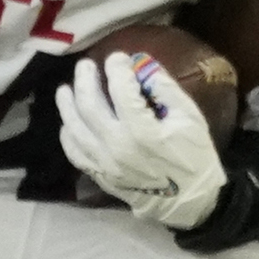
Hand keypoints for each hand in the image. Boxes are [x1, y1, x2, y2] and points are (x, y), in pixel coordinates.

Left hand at [55, 53, 225, 229]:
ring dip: (67, 105)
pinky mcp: (100, 175)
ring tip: (65, 88)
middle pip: (89, 105)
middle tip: (86, 65)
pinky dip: (67, 135)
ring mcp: (105, 163)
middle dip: (85, 79)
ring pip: (75, 128)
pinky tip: (68, 122)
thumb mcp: (190, 118)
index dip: (117, 68)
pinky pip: (75, 153)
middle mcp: (118, 147)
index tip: (118, 57)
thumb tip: (141, 64)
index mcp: (143, 131)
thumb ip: (165, 89)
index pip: (121, 90)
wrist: (190, 201)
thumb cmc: (193, 156)